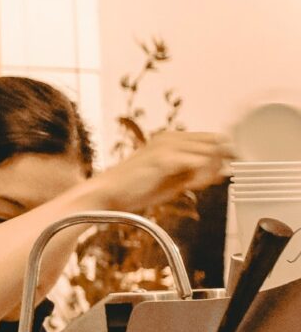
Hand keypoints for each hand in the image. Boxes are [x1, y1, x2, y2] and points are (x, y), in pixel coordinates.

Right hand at [94, 130, 233, 213]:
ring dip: (209, 172)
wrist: (108, 194)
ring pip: (211, 153)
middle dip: (219, 163)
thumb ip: (195, 172)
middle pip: (217, 142)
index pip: (212, 139)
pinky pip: (200, 163)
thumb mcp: (172, 178)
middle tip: (206, 181)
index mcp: (171, 138)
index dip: (222, 155)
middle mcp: (170, 137)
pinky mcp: (164, 157)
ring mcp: (167, 145)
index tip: (219, 173)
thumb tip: (221, 171)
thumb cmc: (136, 188)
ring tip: (194, 185)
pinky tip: (188, 186)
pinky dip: (200, 177)